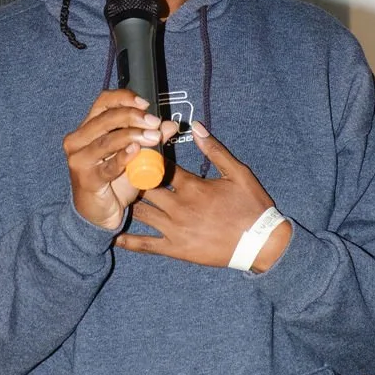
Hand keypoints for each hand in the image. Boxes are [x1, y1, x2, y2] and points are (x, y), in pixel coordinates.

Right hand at [63, 90, 177, 230]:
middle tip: (155, 123)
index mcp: (88, 128)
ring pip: (108, 140)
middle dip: (134, 117)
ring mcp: (80, 159)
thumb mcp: (135, 157)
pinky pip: (108, 166)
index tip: (146, 103)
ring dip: (133, 136)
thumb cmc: (113, 182)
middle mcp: (78, 140)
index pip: (103, 102)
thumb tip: (170, 125)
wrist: (99, 214)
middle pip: (106, 118)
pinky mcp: (87, 178)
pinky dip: (123, 157)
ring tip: (154, 138)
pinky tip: (136, 152)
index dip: (125, 98)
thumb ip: (150, 139)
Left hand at [114, 121, 291, 270]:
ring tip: (114, 194)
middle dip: (131, 176)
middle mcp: (179, 206)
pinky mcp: (175, 248)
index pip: (161, 164)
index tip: (137, 149)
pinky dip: (127, 240)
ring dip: (126, 202)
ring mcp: (174, 228)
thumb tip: (196, 127)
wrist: (261, 244)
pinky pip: (145, 244)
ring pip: (140, 212)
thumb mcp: (238, 172)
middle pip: (144, 186)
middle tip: (119, 169)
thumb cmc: (252, 206)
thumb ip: (215, 149)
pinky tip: (112, 234)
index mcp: (193, 185)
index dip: (147, 155)